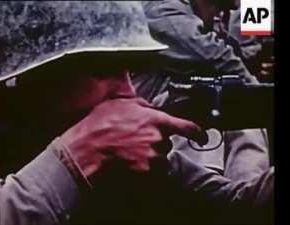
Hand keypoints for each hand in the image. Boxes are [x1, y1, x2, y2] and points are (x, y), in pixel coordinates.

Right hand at [59, 98, 202, 177]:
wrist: (88, 146)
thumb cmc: (101, 123)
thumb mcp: (121, 103)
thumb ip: (142, 104)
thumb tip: (150, 106)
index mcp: (156, 120)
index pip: (186, 126)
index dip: (197, 132)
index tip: (202, 137)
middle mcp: (158, 138)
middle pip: (167, 143)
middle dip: (157, 143)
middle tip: (137, 141)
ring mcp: (153, 156)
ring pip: (159, 158)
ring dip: (150, 156)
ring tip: (130, 152)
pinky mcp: (145, 171)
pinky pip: (151, 170)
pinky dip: (143, 168)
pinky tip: (128, 161)